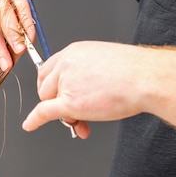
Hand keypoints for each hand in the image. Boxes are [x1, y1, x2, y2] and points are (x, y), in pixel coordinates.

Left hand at [22, 41, 151, 138]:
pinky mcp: (70, 102)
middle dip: (57, 102)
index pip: (49, 70)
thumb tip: (82, 88)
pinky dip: (35, 120)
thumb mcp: (104, 63)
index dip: (51, 86)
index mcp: (74, 52)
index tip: (54, 95)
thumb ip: (86, 73)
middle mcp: (66, 64)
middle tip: (75, 112)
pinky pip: (44, 111)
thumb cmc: (134, 72)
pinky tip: (30, 125)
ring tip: (87, 119)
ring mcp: (66, 82)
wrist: (145, 79)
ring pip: (50, 102)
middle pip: (46, 87)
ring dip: (65, 114)